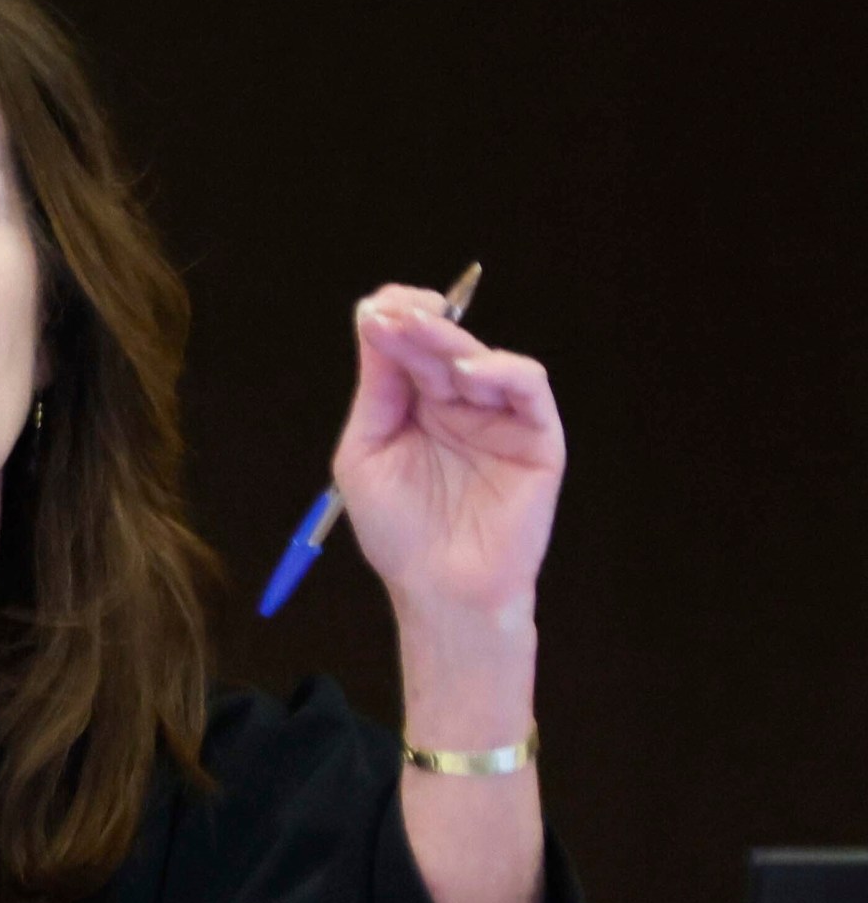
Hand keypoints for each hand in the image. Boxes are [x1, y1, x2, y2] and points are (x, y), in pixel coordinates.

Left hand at [334, 283, 565, 627]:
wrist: (439, 590)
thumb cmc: (398, 531)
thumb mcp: (365, 452)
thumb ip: (376, 391)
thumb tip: (375, 324)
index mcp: (414, 404)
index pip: (408, 346)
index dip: (393, 320)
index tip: (373, 313)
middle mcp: (458, 403)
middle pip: (441, 344)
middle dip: (415, 324)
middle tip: (392, 313)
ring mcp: (498, 417)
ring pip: (482, 357)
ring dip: (450, 339)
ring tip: (421, 331)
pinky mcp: (536, 436)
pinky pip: (528, 388)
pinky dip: (501, 370)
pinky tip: (468, 371)